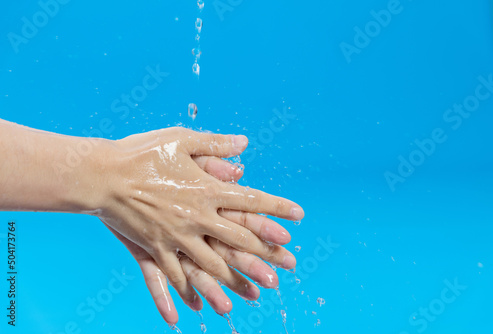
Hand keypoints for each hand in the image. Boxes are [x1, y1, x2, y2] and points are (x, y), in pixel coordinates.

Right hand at [97, 127, 303, 323]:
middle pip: (237, 239)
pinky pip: (170, 277)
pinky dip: (182, 294)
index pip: (251, 200)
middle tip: (287, 268)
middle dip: (265, 254)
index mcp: (206, 189)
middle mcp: (196, 217)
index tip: (299, 215)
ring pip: (210, 265)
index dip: (277, 208)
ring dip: (233, 282)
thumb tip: (244, 144)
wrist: (100, 174)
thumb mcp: (180, 140)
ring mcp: (175, 236)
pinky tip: (191, 311)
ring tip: (253, 296)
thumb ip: (214, 144)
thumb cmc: (141, 153)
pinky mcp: (153, 248)